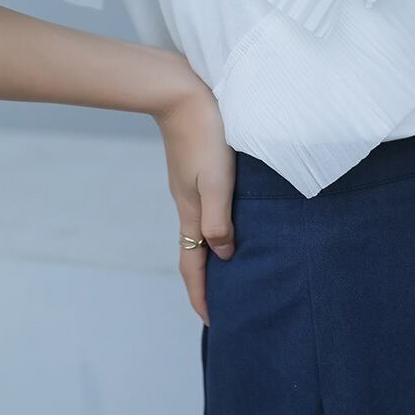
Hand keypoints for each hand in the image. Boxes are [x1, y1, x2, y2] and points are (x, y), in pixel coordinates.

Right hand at [154, 83, 235, 326]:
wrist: (181, 92)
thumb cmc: (205, 134)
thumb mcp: (216, 181)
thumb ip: (219, 220)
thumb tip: (225, 256)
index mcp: (191, 211)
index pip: (193, 265)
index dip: (202, 295)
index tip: (214, 322)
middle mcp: (188, 202)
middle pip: (196, 251)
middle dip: (207, 280)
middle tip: (225, 302)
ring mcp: (190, 185)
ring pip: (202, 228)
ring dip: (214, 253)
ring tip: (233, 268)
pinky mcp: (197, 168)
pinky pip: (208, 208)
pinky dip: (218, 226)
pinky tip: (233, 220)